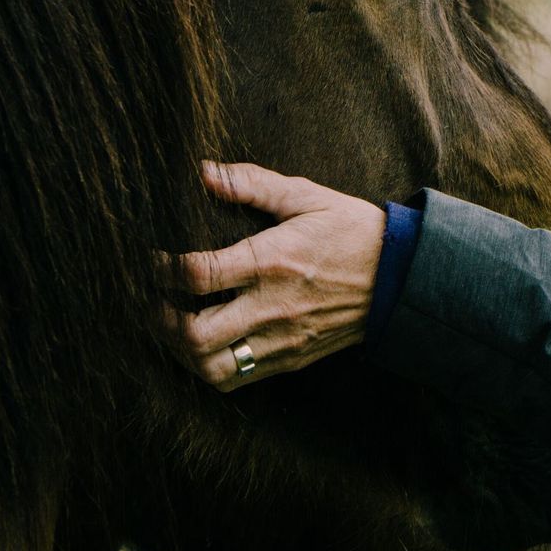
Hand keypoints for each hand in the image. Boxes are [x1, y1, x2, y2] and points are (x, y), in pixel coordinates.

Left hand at [164, 162, 385, 390]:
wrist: (400, 277)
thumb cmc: (351, 230)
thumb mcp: (306, 195)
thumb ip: (251, 183)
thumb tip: (204, 171)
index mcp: (272, 260)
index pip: (198, 275)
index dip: (162, 270)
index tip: (153, 260)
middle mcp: (272, 306)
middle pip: (195, 334)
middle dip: (159, 319)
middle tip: (151, 299)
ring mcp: (281, 339)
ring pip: (211, 368)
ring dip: (179, 351)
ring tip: (172, 326)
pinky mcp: (290, 358)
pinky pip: (237, 379)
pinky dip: (208, 366)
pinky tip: (202, 344)